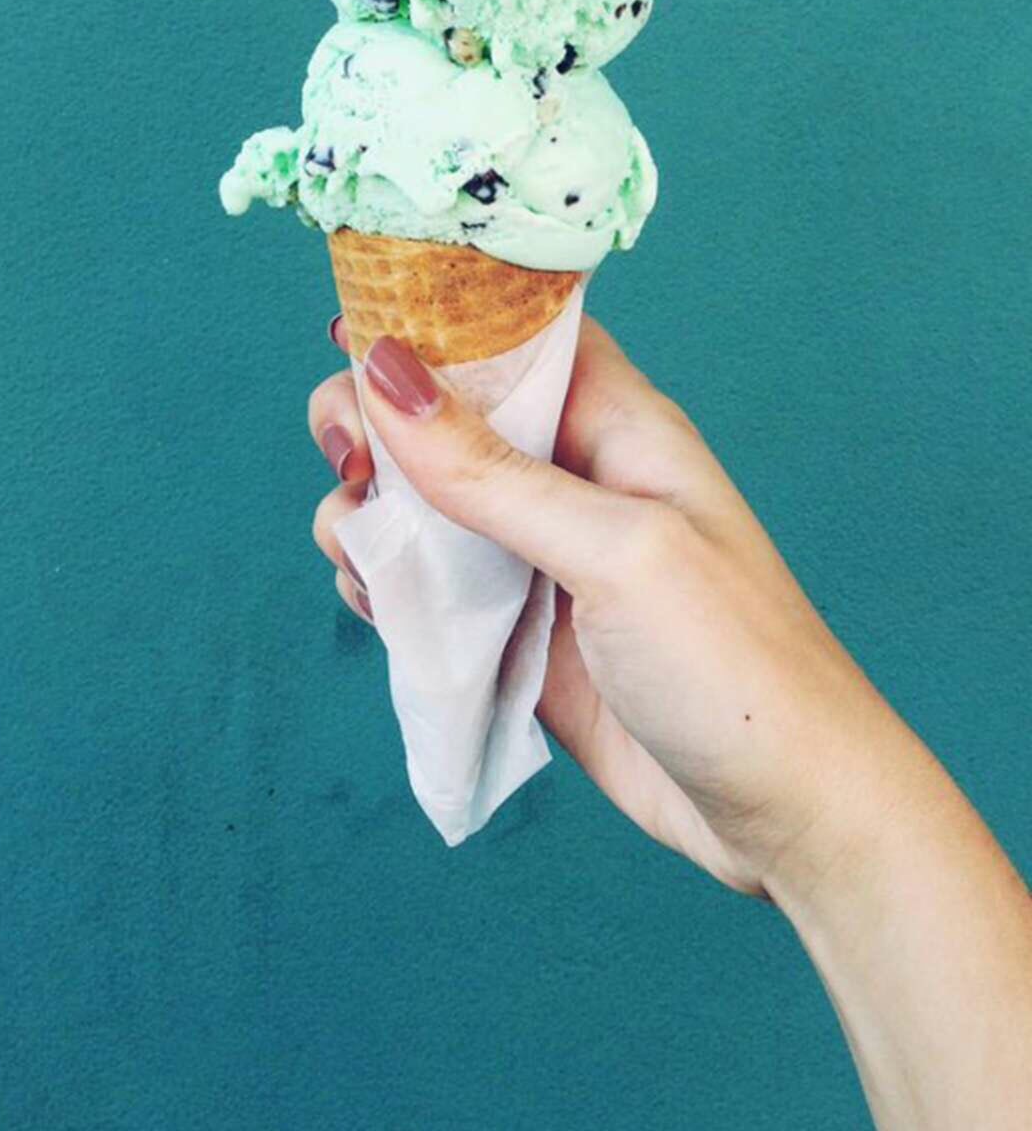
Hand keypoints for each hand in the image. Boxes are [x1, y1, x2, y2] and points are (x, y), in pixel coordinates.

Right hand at [308, 313, 908, 902]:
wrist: (782, 811)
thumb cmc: (734, 663)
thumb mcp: (616, 551)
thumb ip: (493, 471)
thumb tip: (385, 369)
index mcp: (616, 423)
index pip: (512, 333)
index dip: (431, 319)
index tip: (349, 333)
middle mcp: (571, 477)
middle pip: (446, 414)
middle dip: (378, 424)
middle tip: (350, 464)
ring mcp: (539, 558)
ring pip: (422, 502)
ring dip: (370, 513)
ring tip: (361, 554)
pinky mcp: (515, 633)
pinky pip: (428, 586)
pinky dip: (385, 587)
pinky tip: (378, 607)